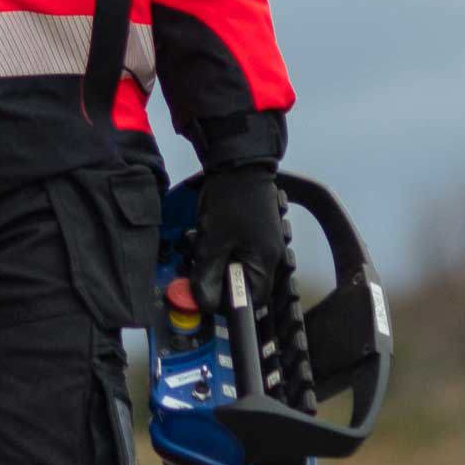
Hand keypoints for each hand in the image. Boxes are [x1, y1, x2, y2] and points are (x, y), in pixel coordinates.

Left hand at [188, 162, 291, 314]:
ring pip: (233, 264)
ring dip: (211, 258)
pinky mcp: (252, 229)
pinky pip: (234, 249)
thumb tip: (204, 303)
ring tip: (197, 240)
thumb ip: (208, 275)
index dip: (225, 300)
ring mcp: (261, 241)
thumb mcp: (213, 241)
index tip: (204, 288)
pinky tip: (205, 231)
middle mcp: (269, 256)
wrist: (238, 161)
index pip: (250, 301)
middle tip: (195, 259)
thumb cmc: (230, 201)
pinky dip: (218, 245)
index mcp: (264, 263)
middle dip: (214, 274)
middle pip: (240, 282)